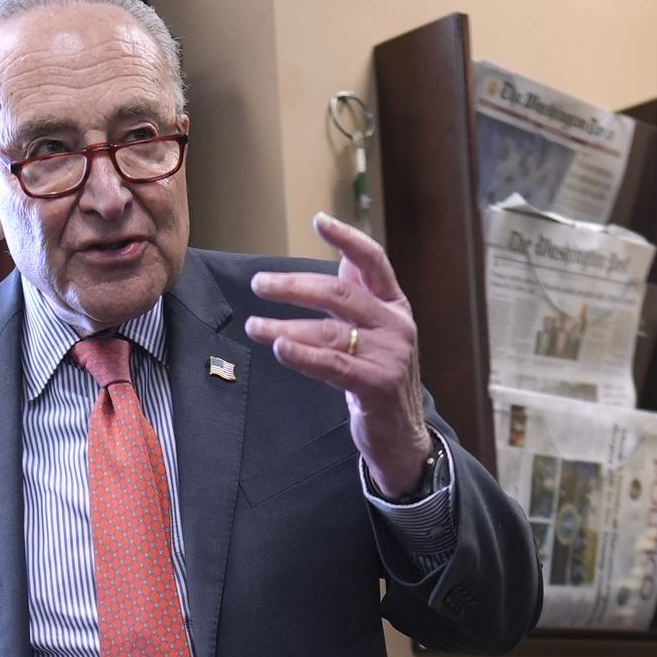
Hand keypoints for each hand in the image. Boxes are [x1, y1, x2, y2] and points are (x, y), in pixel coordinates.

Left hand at [243, 212, 434, 496]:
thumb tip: (344, 256)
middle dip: (295, 286)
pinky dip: (303, 355)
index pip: (373, 261)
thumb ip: (362, 296)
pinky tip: (279, 347)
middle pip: (341, 293)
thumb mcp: (377, 331)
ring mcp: (390, 355)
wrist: (403, 435)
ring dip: (285, 326)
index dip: (347, 238)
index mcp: (394, 305)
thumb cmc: (380, 377)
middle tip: (259, 285)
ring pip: (330, 331)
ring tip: (253, 326)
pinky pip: (333, 364)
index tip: (318, 220)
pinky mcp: (377, 385)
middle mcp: (396, 325)